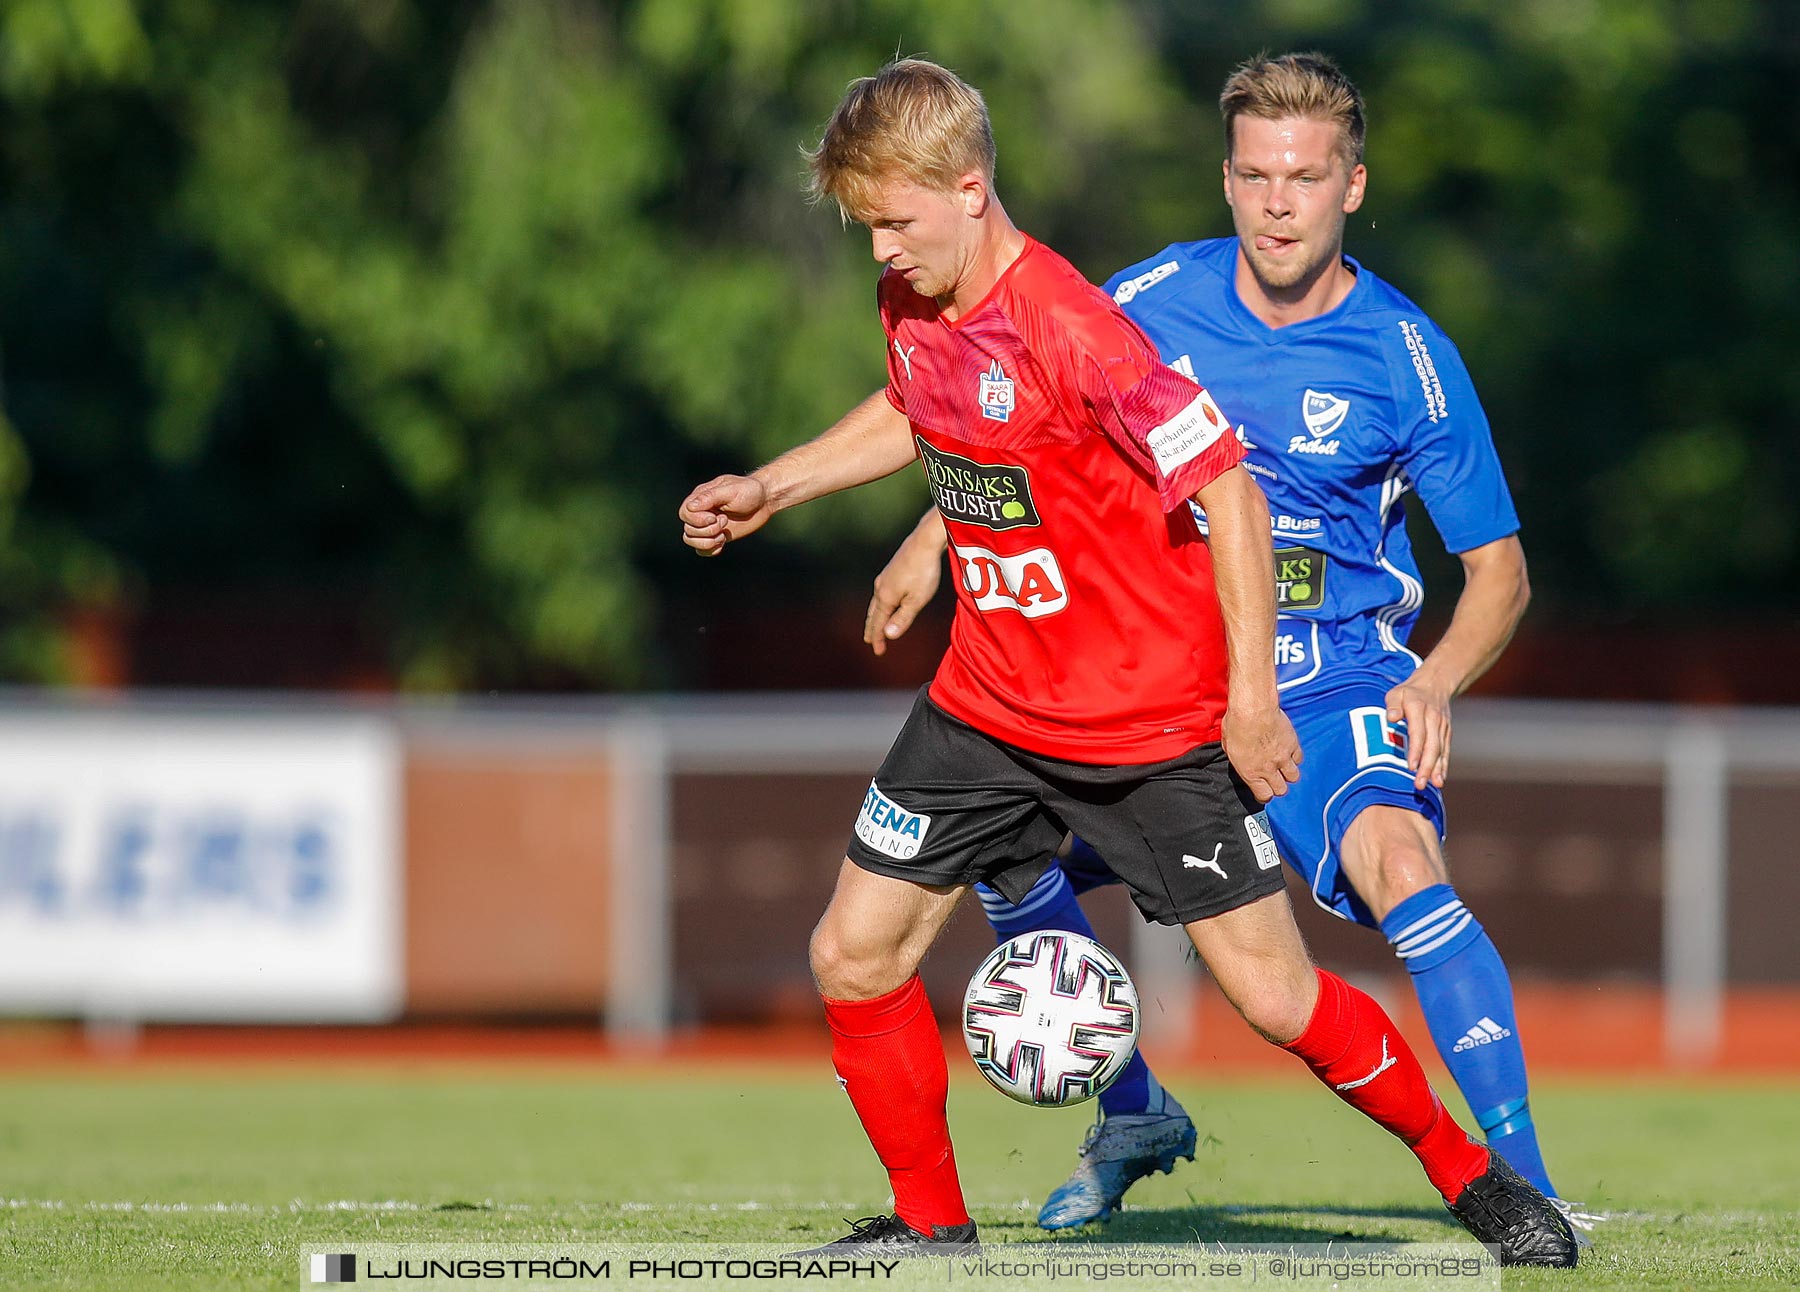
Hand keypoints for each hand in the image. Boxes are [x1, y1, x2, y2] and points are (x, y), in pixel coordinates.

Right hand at [679, 474, 772, 555]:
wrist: (764, 501)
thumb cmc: (748, 491)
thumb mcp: (731, 490)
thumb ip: (710, 497)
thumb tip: (690, 507)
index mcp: (700, 498)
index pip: (685, 513)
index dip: (697, 520)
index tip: (715, 517)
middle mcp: (701, 512)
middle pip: (688, 529)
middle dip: (707, 531)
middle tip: (725, 521)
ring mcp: (708, 525)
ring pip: (691, 540)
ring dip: (707, 542)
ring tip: (723, 534)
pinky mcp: (716, 536)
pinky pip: (702, 550)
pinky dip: (710, 550)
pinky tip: (722, 544)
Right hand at [864, 528, 944, 655]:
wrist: (924, 542)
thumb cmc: (923, 573)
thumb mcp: (917, 600)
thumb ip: (902, 618)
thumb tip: (888, 635)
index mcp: (885, 598)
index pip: (878, 623)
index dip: (878, 638)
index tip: (878, 651)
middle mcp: (880, 588)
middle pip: (873, 614)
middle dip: (872, 629)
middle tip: (870, 641)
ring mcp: (884, 578)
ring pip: (876, 602)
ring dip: (875, 616)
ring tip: (875, 623)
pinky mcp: (890, 570)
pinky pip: (881, 593)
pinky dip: (880, 604)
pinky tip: (884, 600)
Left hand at [1222, 699, 1301, 802]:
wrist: (1254, 708)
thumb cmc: (1237, 723)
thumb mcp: (1229, 747)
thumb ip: (1239, 760)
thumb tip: (1242, 761)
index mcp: (1251, 772)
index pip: (1264, 796)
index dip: (1264, 795)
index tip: (1263, 792)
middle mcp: (1269, 769)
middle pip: (1281, 790)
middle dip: (1277, 786)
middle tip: (1273, 779)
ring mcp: (1283, 757)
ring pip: (1294, 777)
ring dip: (1288, 774)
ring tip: (1282, 767)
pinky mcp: (1293, 745)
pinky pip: (1299, 759)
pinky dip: (1294, 758)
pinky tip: (1288, 752)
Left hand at [1385, 673, 1452, 789]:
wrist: (1435, 684)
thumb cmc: (1408, 692)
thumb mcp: (1396, 693)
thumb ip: (1393, 704)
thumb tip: (1392, 718)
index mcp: (1418, 708)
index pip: (1418, 732)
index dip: (1415, 750)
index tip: (1411, 767)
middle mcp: (1434, 719)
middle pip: (1432, 745)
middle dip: (1426, 766)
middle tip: (1420, 784)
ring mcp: (1442, 726)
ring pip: (1440, 750)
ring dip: (1437, 769)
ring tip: (1434, 785)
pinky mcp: (1446, 733)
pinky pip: (1446, 751)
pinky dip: (1443, 765)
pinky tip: (1440, 780)